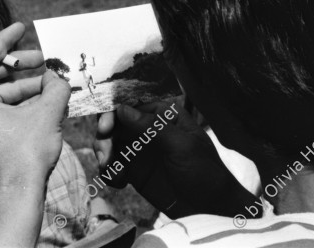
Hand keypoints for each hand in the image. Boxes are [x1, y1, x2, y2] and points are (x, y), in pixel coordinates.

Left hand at [0, 23, 70, 246]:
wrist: (16, 198)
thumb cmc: (25, 156)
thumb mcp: (47, 114)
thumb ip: (55, 87)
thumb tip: (58, 76)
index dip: (5, 39)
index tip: (21, 27)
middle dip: (22, 66)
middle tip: (45, 60)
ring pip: (2, 94)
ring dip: (28, 87)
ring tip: (54, 85)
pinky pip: (3, 111)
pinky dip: (24, 104)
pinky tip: (47, 102)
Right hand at [94, 99, 255, 218]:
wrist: (209, 208)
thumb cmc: (203, 171)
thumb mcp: (181, 146)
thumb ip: (152, 127)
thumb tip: (122, 108)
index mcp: (162, 115)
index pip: (132, 104)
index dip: (113, 112)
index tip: (105, 128)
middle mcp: (147, 128)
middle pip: (114, 123)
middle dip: (104, 137)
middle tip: (105, 156)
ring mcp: (139, 149)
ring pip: (109, 143)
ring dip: (104, 155)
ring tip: (110, 171)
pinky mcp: (134, 170)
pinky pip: (112, 166)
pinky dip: (109, 172)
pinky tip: (119, 183)